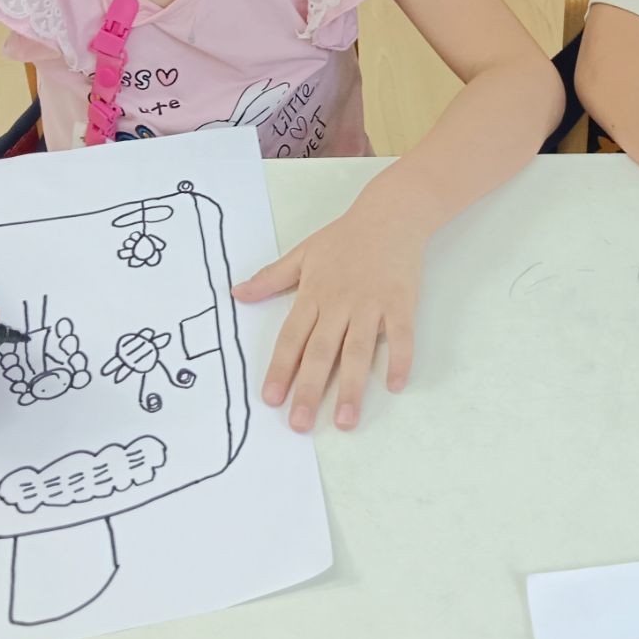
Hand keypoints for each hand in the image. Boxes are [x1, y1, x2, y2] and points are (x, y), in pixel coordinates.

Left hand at [232, 195, 426, 432]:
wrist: (391, 214)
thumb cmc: (345, 237)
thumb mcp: (303, 252)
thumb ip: (271, 278)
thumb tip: (236, 293)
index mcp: (314, 293)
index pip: (292, 336)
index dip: (280, 368)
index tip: (270, 398)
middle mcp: (340, 302)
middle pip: (321, 351)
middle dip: (309, 389)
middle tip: (300, 424)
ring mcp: (372, 303)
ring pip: (359, 350)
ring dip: (351, 386)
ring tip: (345, 421)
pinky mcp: (401, 302)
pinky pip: (402, 335)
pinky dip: (400, 359)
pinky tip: (395, 385)